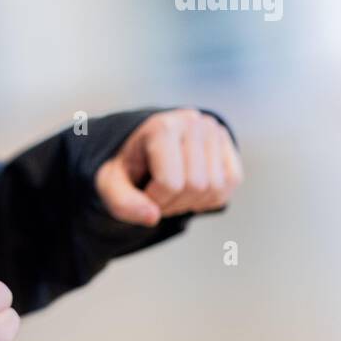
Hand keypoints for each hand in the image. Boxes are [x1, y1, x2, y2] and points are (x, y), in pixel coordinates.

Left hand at [94, 108, 242, 226]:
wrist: (142, 149)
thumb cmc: (126, 166)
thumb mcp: (110, 183)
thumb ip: (122, 202)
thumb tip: (152, 217)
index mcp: (162, 127)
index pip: (170, 183)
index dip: (155, 200)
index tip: (142, 194)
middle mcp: (194, 123)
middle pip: (196, 186)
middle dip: (173, 202)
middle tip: (157, 195)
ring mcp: (215, 132)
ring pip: (215, 188)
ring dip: (191, 201)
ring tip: (172, 191)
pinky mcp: (229, 145)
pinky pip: (230, 184)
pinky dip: (210, 197)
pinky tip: (190, 190)